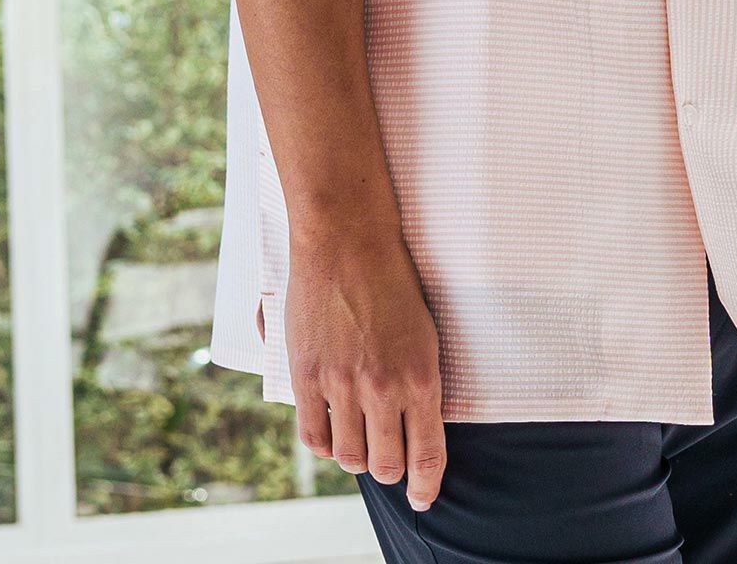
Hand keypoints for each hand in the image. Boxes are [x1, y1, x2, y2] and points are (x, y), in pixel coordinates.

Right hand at [284, 224, 445, 511]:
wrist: (347, 240)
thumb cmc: (392, 280)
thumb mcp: (424, 333)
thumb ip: (418, 382)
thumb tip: (417, 425)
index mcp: (422, 377)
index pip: (428, 456)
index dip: (426, 486)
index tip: (424, 497)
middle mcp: (384, 388)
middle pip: (387, 465)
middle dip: (391, 470)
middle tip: (389, 460)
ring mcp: (343, 384)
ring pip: (350, 457)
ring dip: (357, 457)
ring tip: (360, 440)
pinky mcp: (308, 376)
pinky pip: (314, 437)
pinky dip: (324, 442)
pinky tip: (332, 429)